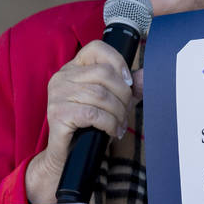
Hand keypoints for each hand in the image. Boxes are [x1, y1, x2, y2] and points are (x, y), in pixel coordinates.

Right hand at [25, 41, 139, 203]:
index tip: (129, 82)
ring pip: (101, 95)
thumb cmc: (89, 125)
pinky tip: (112, 131)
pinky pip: (92, 114)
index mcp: (73, 68)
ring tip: (120, 124)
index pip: (96, 48)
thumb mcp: (111, 102)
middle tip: (126, 111)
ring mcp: (57, 95)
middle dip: (123, 94)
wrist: (67, 155)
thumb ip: (128, 87)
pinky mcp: (58, 114)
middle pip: (104, 73)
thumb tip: (146, 75)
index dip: (118, 61)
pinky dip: (109, 123)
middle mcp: (62, 77)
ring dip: (118, 112)